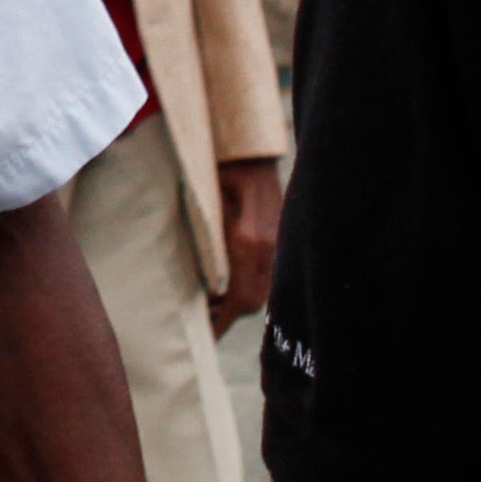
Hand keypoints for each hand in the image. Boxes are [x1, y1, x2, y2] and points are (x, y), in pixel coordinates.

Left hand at [206, 157, 283, 335]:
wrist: (249, 148)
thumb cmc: (218, 171)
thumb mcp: (205, 208)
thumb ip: (207, 246)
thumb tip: (202, 285)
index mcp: (247, 242)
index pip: (240, 300)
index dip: (222, 321)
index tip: (204, 333)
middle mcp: (267, 247)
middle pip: (252, 301)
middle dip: (228, 315)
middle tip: (202, 318)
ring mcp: (276, 242)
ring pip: (260, 289)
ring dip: (237, 300)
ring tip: (211, 301)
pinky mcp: (278, 236)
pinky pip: (265, 272)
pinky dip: (246, 283)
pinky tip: (227, 279)